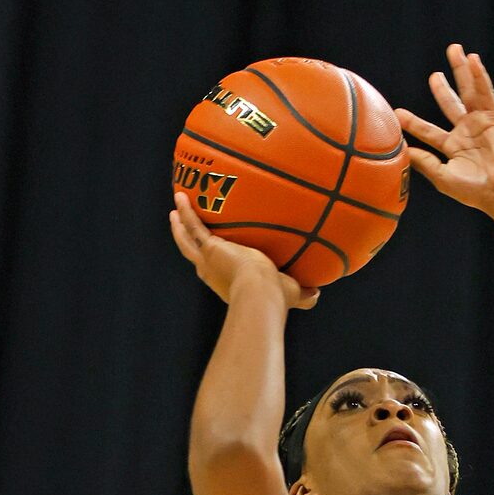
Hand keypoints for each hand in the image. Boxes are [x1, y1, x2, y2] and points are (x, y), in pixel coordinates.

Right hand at [169, 192, 319, 309]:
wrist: (261, 293)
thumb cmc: (276, 298)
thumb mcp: (292, 294)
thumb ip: (305, 295)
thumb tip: (317, 295)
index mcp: (227, 282)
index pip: (216, 269)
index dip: (211, 260)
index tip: (210, 250)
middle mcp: (212, 272)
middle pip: (194, 253)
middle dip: (187, 239)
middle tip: (180, 224)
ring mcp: (208, 260)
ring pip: (188, 239)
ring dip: (181, 223)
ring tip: (176, 207)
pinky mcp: (209, 247)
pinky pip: (194, 225)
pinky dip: (187, 211)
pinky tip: (181, 196)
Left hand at [396, 44, 493, 213]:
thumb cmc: (474, 190)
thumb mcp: (442, 177)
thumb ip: (423, 162)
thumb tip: (401, 150)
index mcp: (452, 148)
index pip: (428, 132)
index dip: (413, 123)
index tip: (397, 114)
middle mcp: (466, 134)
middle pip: (451, 105)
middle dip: (442, 88)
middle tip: (434, 75)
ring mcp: (480, 124)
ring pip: (469, 92)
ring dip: (462, 71)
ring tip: (455, 50)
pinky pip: (486, 94)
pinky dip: (480, 77)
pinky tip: (473, 60)